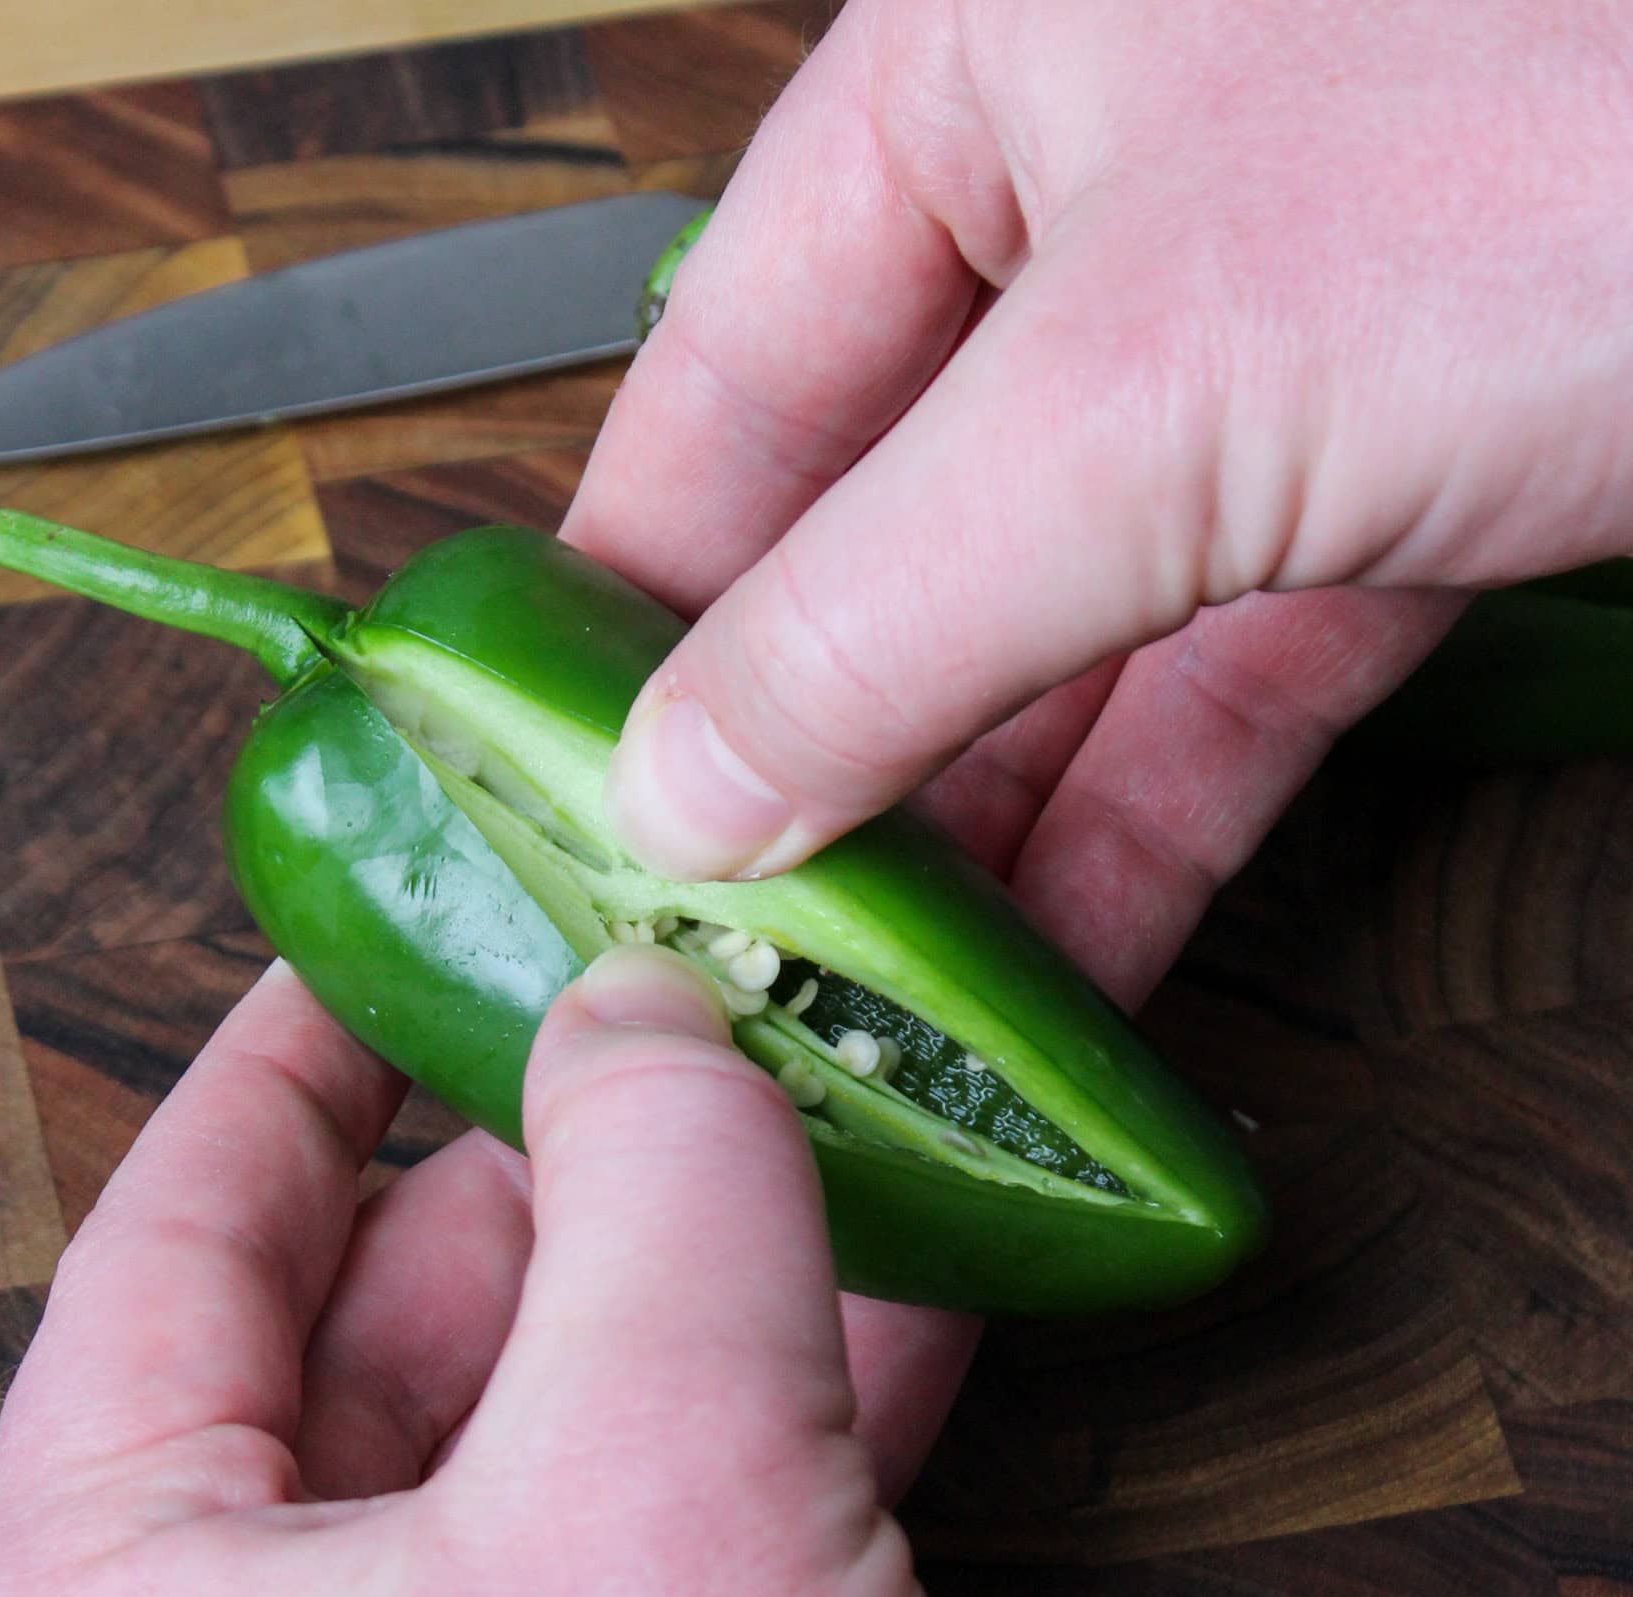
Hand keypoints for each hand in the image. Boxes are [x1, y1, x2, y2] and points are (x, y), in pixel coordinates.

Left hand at [0, 947, 1049, 1596]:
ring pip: (537, 1438)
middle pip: (381, 1330)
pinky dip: (749, 1427)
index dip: (300, 1050)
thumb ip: (666, 1193)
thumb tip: (653, 1003)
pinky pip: (639, 1562)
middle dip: (545, 1157)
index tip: (391, 927)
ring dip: (680, 1281)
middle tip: (661, 1007)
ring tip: (787, 1122)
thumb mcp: (679, 1495)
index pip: (185, 1235)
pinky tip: (873, 1303)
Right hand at [566, 0, 1631, 1006]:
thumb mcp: (1141, 395)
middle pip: (876, 532)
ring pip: (1046, 634)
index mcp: (972, 74)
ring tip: (873, 1000)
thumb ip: (874, 609)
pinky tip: (1065, 966)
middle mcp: (1095, 202)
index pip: (717, 382)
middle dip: (808, 754)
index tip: (572, 784)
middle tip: (726, 935)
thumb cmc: (1603, 116)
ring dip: (972, 830)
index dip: (628, 600)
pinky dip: (1144, 829)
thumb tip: (682, 778)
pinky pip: (1213, 682)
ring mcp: (1254, 352)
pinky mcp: (1395, 476)